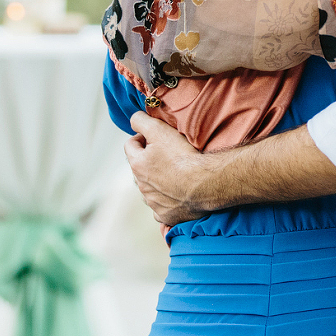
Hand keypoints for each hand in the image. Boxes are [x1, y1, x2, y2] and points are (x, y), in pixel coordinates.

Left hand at [125, 111, 212, 225]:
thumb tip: (134, 120)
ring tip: (174, 173)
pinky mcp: (165, 215)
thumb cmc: (182, 156)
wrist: (205, 184)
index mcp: (137, 165)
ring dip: (156, 180)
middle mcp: (141, 186)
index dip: (141, 137)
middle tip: (167, 154)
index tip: (155, 137)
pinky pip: (160, 207)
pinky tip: (177, 194)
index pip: (130, 145)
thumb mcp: (159, 129)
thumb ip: (141, 121)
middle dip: (148, 160)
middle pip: (139, 168)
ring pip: (149, 188)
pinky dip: (166, 200)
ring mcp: (153, 202)